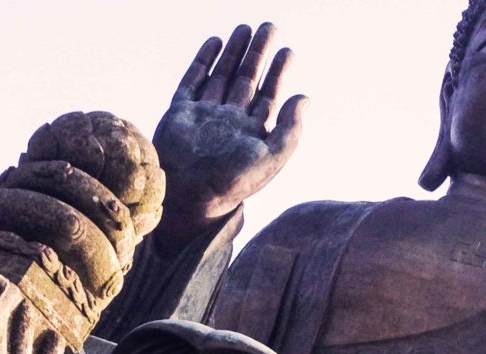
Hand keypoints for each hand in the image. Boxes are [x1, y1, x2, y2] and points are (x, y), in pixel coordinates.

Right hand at [153, 23, 307, 250]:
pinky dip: (203, 61)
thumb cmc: (233, 182)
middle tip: (269, 28)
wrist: (190, 194)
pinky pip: (193, 80)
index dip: (278, 72)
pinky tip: (215, 42)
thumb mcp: (273, 157)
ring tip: (245, 28)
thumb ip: (291, 129)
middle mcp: (229, 121)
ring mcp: (204, 115)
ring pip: (221, 75)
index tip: (287, 51)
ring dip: (234, 52)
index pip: (268, 95)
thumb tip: (305, 97)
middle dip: (258, 53)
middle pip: (247, 79)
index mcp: (251, 133)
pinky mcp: (180, 112)